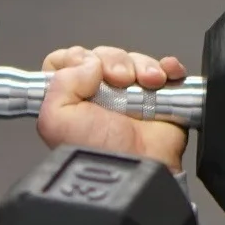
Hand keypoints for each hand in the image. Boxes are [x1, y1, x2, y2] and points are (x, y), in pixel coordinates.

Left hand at [36, 45, 190, 175]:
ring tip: (147, 83)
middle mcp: (100, 97)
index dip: (76, 58)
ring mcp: (130, 97)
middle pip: (103, 56)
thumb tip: (89, 64)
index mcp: (72, 101)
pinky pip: (165, 70)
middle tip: (118, 80)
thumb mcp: (56, 120)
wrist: (139, 168)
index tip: (86, 69)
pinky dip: (167, 68)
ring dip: (142, 66)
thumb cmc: (99, 153)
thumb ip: (60, 83)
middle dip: (113, 61)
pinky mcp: (159, 99)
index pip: (67, 61)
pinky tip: (164, 76)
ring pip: (133, 60)